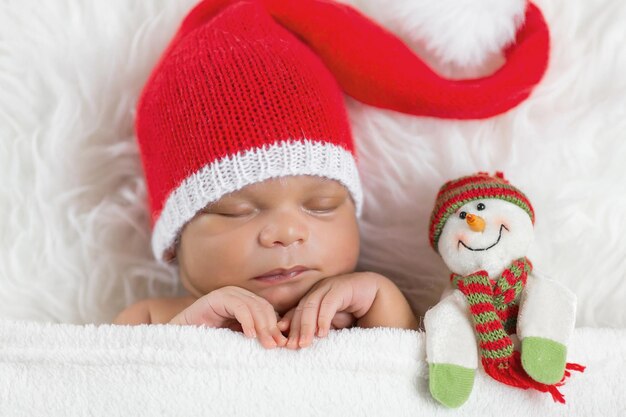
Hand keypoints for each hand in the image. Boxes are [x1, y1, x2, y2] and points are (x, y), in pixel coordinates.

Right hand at [169, 286, 286, 348]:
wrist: (178, 342)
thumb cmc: (208, 343)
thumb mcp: (236, 339)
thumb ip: (253, 336)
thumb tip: (280, 342)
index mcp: (244, 302)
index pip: (267, 310)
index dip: (276, 326)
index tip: (283, 344)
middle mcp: (236, 295)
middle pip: (263, 306)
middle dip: (271, 327)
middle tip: (276, 345)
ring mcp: (225, 294)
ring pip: (253, 305)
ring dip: (262, 326)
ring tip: (266, 343)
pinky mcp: (215, 298)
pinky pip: (238, 306)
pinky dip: (247, 321)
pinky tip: (250, 335)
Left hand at [278, 272, 379, 348]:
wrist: (377, 299)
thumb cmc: (353, 314)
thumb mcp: (333, 325)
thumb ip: (318, 330)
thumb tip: (300, 344)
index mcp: (313, 298)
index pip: (296, 312)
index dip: (289, 327)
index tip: (285, 344)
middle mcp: (319, 290)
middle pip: (301, 309)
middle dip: (296, 329)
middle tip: (294, 346)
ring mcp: (330, 286)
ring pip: (312, 304)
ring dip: (307, 325)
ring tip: (306, 343)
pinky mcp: (343, 286)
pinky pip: (329, 302)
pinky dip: (324, 318)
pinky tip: (323, 332)